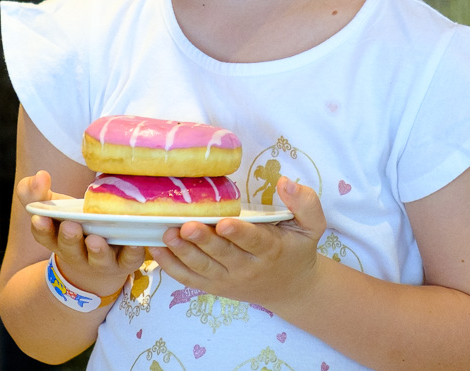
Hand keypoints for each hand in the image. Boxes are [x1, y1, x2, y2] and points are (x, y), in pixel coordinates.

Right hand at [16, 169, 145, 297]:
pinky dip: (132, 253)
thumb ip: (37, 192)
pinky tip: (135, 244)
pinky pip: (129, 260)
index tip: (38, 218)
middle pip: (70, 249)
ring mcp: (101, 260)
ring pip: (98, 259)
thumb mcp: (54, 206)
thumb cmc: (75, 224)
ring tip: (95, 240)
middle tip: (70, 226)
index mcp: (57, 239)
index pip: (44, 235)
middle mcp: (77, 253)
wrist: (102, 260)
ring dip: (97, 250)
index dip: (41, 228)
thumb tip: (40, 175)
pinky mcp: (125, 261)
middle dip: (69, 238)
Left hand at [150, 176, 325, 310]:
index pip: (253, 240)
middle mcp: (247, 267)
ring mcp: (228, 279)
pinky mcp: (213, 285)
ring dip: (183, 252)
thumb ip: (305, 203)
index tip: (223, 222)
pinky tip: (156, 248)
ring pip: (202, 268)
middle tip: (186, 226)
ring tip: (167, 234)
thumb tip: (285, 182)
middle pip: (222, 254)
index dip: (238, 233)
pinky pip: (189, 278)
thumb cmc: (298, 249)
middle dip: (203, 241)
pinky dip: (171, 266)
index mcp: (271, 249)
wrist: (291, 288)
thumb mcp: (313, 226)